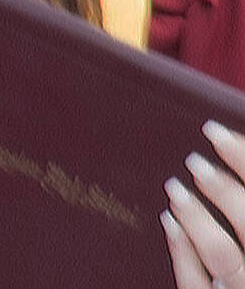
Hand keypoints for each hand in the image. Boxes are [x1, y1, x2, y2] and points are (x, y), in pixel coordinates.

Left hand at [161, 121, 244, 288]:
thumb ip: (242, 199)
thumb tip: (230, 150)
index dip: (242, 157)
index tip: (216, 132)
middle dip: (223, 190)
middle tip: (194, 161)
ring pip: (222, 255)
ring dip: (196, 217)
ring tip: (174, 187)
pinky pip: (195, 285)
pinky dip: (180, 251)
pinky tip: (168, 222)